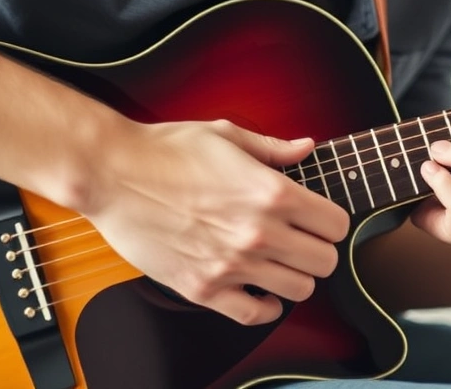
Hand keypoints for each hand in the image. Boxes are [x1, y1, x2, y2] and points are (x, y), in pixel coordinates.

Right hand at [80, 119, 349, 325]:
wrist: (113, 174)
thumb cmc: (165, 150)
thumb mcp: (226, 134)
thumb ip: (273, 147)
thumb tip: (306, 146)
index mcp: (272, 192)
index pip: (337, 225)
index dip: (332, 221)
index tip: (319, 219)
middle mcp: (259, 232)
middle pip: (325, 262)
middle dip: (319, 250)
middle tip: (302, 241)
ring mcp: (233, 265)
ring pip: (300, 291)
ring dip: (295, 277)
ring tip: (280, 263)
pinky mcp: (204, 288)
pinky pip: (254, 315)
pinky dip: (263, 307)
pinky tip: (257, 288)